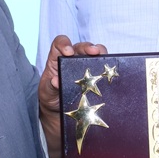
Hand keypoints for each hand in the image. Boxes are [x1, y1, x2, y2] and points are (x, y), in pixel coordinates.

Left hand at [39, 35, 107, 157]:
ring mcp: (87, 68)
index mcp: (58, 59)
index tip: (68, 52)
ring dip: (102, 54)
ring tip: (105, 60)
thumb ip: (49, 86)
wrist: (61, 114)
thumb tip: (55, 80)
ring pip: (96, 54)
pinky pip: (105, 69)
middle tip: (94, 52)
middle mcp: (74, 60)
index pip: (60, 44)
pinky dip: (109, 69)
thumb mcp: (46, 93)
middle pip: (82, 47)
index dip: (64, 43)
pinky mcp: (98, 77)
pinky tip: (112, 74)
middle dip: (88, 46)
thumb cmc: (51, 99)